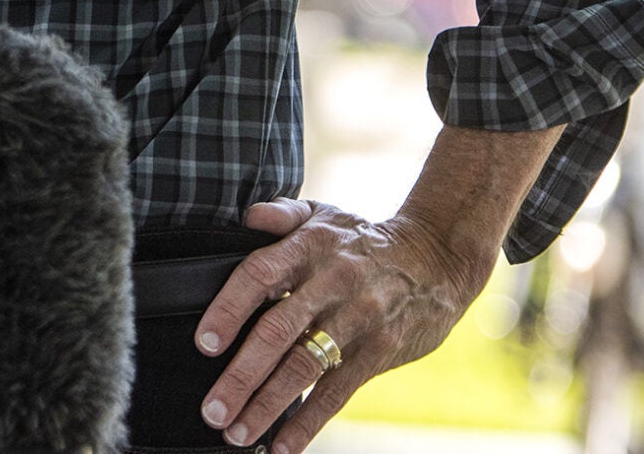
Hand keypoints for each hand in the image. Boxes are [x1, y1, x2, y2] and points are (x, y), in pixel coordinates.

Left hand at [193, 198, 491, 452]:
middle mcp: (330, 283)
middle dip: (240, 375)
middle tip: (212, 408)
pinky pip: (339, 391)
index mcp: (307, 247)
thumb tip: (247, 217)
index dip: (229, 309)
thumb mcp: (323, 214)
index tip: (204, 344)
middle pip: (277, 332)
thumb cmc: (365, 239)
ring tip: (237, 433)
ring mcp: (357, 320)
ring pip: (304, 368)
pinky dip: (309, 422)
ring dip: (267, 406)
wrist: (439, 257)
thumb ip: (281, 214)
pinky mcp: (380, 351)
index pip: (259, 275)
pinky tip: (284, 445)